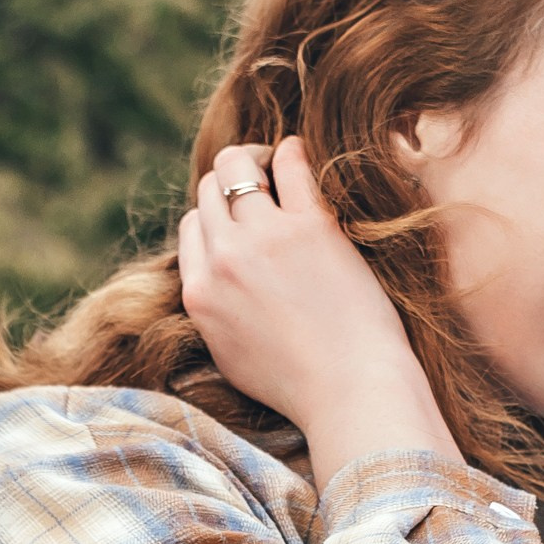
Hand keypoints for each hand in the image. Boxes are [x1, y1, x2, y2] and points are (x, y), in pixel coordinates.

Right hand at [179, 137, 462, 486]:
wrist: (351, 392)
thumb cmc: (302, 385)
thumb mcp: (232, 356)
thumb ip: (214, 312)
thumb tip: (211, 284)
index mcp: (199, 293)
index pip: (192, 227)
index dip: (216, 218)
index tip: (241, 220)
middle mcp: (223, 259)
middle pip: (210, 192)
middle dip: (230, 181)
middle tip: (259, 181)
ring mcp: (264, 238)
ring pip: (237, 167)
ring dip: (253, 157)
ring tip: (274, 160)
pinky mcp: (310, 226)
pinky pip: (290, 166)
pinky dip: (290, 151)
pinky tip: (298, 150)